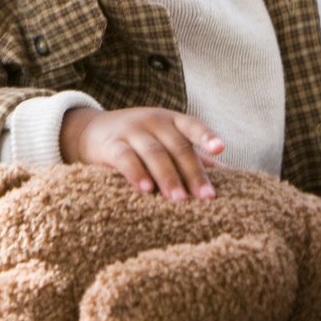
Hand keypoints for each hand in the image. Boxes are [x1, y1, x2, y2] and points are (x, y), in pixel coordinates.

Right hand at [60, 106, 223, 200]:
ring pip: (154, 153)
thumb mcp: (165, 140)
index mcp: (171, 120)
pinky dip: (136, 173)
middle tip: (206, 198)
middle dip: (193, 173)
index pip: (192, 126)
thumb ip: (193, 155)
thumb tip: (230, 175)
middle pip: (177, 146)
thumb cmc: (139, 140)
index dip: (206, 136)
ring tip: (179, 200)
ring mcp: (130, 130)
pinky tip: (146, 190)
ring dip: (168, 177)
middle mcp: (153, 121)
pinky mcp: (110, 144)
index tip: (221, 148)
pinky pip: (125, 158)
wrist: (90, 131)